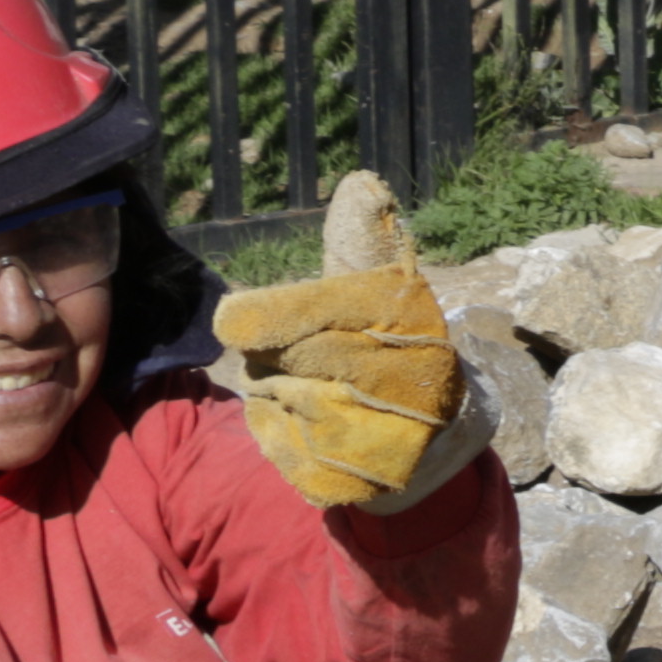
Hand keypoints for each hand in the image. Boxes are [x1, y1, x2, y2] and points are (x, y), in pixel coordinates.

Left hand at [217, 170, 480, 514]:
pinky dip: (273, 430)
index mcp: (415, 318)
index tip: (232, 321)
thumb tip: (360, 182)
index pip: (318, 308)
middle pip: (284, 356)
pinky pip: (274, 441)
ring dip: (273, 390)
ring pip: (275, 397)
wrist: (429, 441)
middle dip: (274, 352)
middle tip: (296, 354)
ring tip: (313, 389)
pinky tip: (307, 425)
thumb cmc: (389, 346)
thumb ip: (361, 242)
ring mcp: (380, 437)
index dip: (267, 315)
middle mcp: (408, 378)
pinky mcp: (352, 478)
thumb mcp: (382, 290)